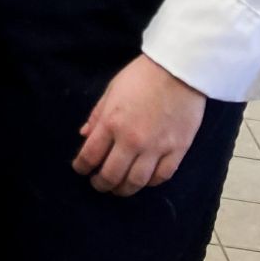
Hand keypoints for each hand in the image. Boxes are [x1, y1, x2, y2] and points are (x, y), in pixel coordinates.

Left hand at [73, 54, 206, 196]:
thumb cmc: (141, 77)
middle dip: (100, 183)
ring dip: (124, 189)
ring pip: (136, 181)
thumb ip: (97, 116)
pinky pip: (162, 176)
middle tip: (98, 184)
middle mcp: (132, 140)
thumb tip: (85, 136)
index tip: (80, 170)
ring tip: (118, 189)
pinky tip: (143, 181)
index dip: (82, 167)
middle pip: (112, 174)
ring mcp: (156, 148)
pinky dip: (150, 183)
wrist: (179, 71)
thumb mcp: (111, 91)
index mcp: (111, 123)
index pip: (90, 155)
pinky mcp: (178, 150)